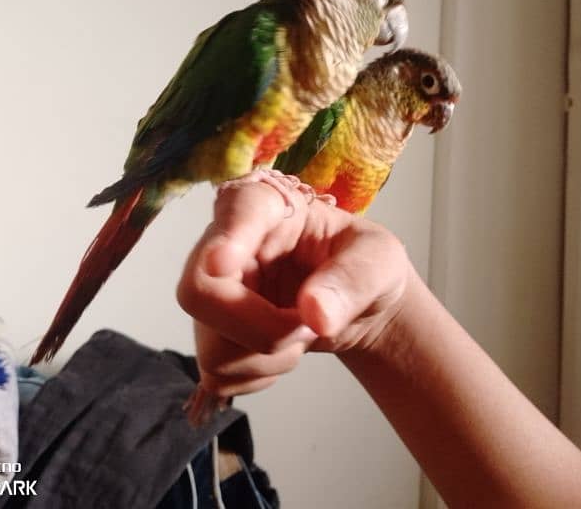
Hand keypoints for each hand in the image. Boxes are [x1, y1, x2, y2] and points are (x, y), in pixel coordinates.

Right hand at [177, 179, 411, 397]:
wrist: (360, 305)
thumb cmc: (366, 267)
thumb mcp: (379, 262)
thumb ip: (354, 279)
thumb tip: (316, 312)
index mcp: (272, 206)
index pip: (238, 208)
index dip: (227, 236)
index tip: (224, 262)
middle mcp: (228, 243)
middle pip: (200, 292)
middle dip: (259, 328)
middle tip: (307, 327)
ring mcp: (214, 290)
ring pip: (211, 345)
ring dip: (268, 356)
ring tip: (303, 332)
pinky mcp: (212, 332)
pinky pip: (217, 373)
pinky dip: (259, 375)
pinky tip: (283, 350)